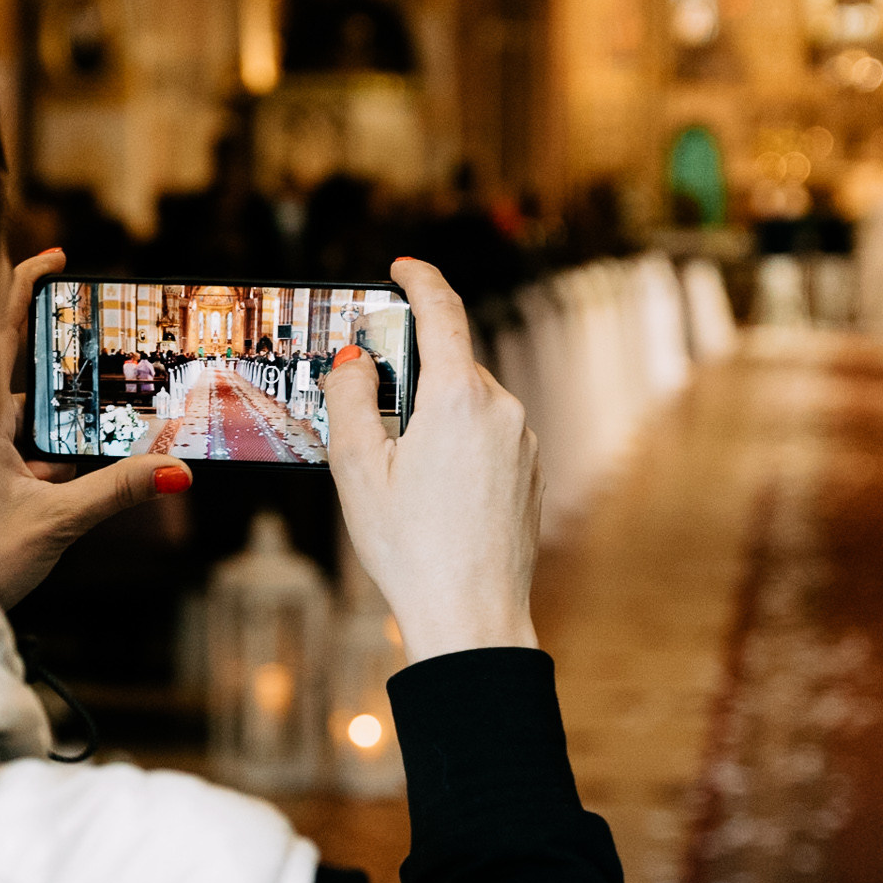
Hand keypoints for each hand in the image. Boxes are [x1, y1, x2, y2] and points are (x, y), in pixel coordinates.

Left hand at [0, 248, 191, 608]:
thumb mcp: (55, 521)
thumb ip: (117, 491)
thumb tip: (178, 470)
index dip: (22, 285)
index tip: (55, 254)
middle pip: (18, 361)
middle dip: (59, 341)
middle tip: (100, 320)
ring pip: (27, 408)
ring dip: (64, 400)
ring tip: (111, 388)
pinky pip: (27, 447)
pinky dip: (57, 445)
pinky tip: (91, 456)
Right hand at [325, 257, 541, 663]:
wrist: (471, 614)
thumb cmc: (408, 546)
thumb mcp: (356, 468)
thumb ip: (350, 398)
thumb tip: (356, 358)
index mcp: (457, 397)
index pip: (443, 311)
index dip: (420, 280)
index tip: (401, 268)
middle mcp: (501, 409)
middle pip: (452, 364)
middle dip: (413, 372)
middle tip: (370, 402)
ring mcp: (524, 441)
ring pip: (471, 402)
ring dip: (435, 414)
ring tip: (399, 469)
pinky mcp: (532, 471)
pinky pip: (490, 435)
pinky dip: (459, 442)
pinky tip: (434, 491)